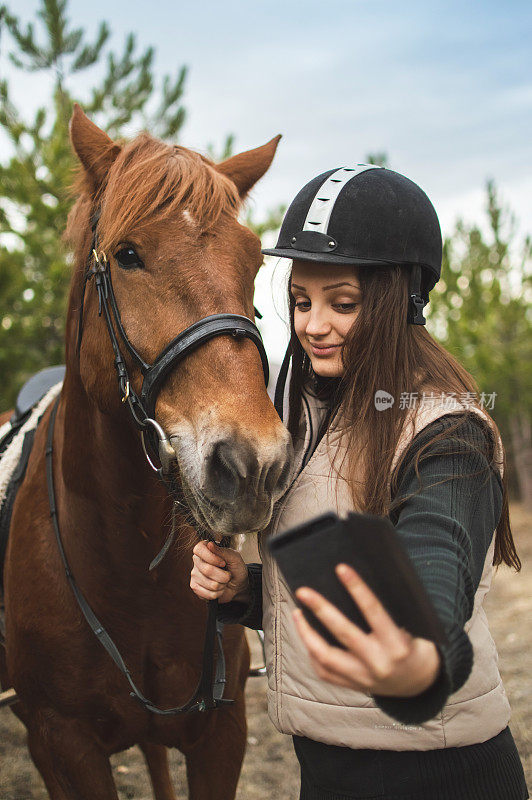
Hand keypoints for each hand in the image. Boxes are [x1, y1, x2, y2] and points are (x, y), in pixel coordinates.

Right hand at [190, 541, 249, 603]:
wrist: (238, 585)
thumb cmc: (236, 569)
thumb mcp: (235, 557)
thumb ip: (223, 551)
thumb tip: (209, 544)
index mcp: (205, 549)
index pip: (199, 550)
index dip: (212, 558)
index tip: (223, 563)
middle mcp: (197, 561)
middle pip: (207, 570)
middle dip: (223, 576)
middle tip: (228, 574)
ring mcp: (195, 575)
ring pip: (210, 584)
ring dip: (222, 585)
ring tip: (223, 581)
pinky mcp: (195, 588)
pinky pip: (207, 594)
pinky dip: (218, 593)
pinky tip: (218, 588)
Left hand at [293, 563, 440, 696]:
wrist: (420, 685)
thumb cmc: (416, 648)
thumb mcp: (415, 628)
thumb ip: (391, 611)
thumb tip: (358, 583)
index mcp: (397, 645)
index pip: (373, 611)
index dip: (356, 588)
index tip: (341, 568)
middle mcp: (378, 664)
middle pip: (343, 633)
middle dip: (321, 609)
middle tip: (303, 591)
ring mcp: (364, 678)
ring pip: (326, 657)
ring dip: (306, 634)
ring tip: (297, 613)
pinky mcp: (353, 686)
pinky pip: (325, 671)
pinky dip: (312, 652)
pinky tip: (306, 636)